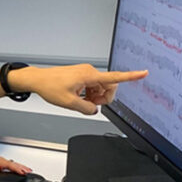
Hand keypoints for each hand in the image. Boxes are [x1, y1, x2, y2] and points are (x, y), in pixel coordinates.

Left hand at [0, 146, 31, 174]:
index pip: (8, 165)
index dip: (16, 169)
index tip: (22, 172)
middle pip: (12, 163)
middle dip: (21, 168)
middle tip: (29, 172)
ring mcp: (0, 160)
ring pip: (12, 163)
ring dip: (20, 167)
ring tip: (28, 171)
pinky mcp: (0, 161)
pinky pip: (10, 164)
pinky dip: (16, 166)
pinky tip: (19, 169)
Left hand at [11, 64, 147, 114]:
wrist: (38, 79)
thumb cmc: (50, 86)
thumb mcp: (69, 103)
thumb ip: (86, 108)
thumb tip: (95, 110)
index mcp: (89, 76)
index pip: (114, 77)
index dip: (131, 76)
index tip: (143, 73)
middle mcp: (89, 71)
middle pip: (108, 86)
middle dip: (104, 98)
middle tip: (91, 105)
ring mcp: (85, 73)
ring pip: (100, 87)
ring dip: (95, 97)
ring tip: (81, 101)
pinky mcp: (81, 75)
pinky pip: (92, 86)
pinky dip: (89, 94)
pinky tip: (79, 97)